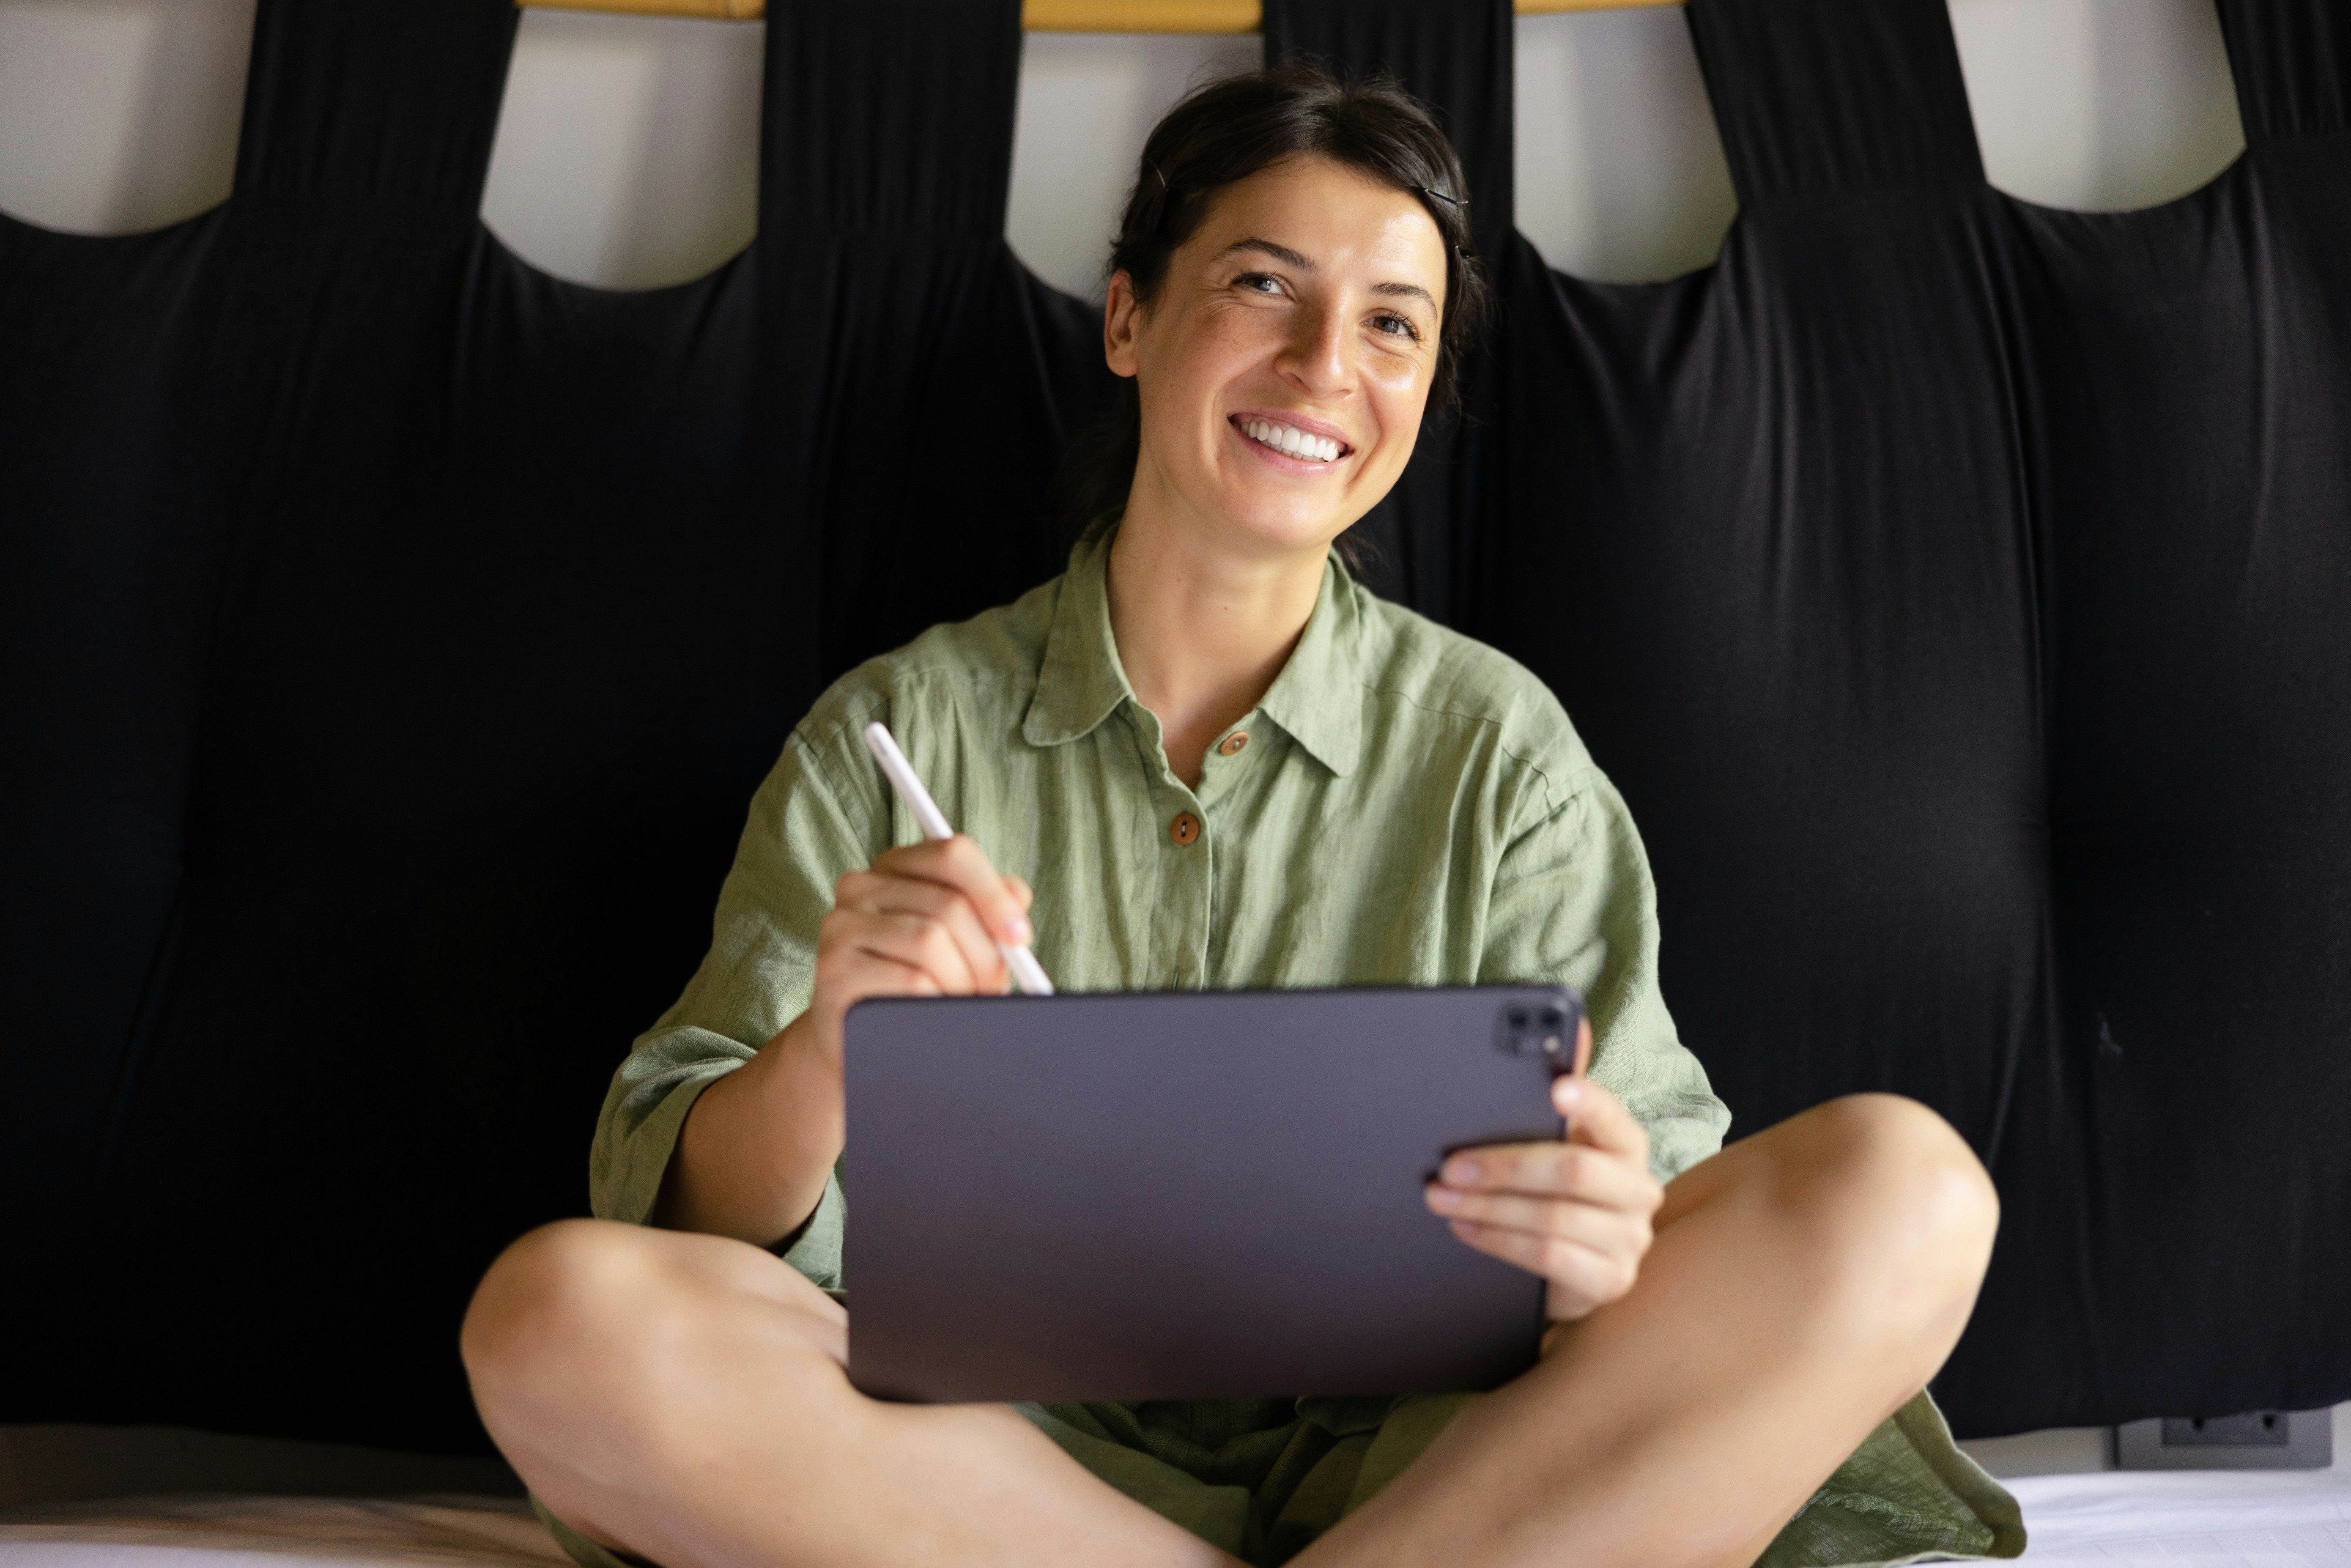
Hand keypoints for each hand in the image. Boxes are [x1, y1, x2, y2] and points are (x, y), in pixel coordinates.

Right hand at [803, 836, 1033, 1064]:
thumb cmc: (916, 984)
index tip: (1019, 936)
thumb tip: (1017, 898)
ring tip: (958, 1003)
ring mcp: (842, 925)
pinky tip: (928, 1014)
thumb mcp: (957, 941)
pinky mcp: (834, 968)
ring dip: (961, 981)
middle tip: (991, 988)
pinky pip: (910, 980)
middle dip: (986, 955)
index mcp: (896, 868)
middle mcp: (861, 886)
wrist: (857, 1036)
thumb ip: (986, 910)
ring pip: (931, 941)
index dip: (994, 894)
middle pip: (950, 905)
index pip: (953, 854)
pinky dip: (935, 1001)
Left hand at [1423, 1018, 1663, 1323]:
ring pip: (1552, 1218)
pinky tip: (1466, 1228)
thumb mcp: (1552, 1139)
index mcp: (1625, 1143)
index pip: (1612, 1116)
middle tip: (1450, 1166)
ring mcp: (1629, 1239)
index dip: (1588, 1102)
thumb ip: (1554, 1086)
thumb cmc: (1552, 1188)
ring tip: (1442, 1198)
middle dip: (1503, 1166)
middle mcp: (1638, 1189)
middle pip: (1572, 1172)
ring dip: (1487, 1207)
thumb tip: (1575, 1026)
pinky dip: (1498, 1241)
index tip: (1556, 1089)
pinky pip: (1548, 1258)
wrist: (1568, 1265)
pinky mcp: (1609, 1281)